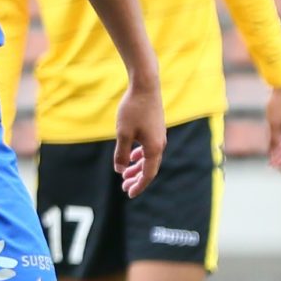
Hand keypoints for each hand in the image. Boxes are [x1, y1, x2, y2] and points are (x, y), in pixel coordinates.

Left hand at [112, 80, 165, 197]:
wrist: (145, 86)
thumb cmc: (133, 109)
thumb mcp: (123, 133)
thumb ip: (121, 153)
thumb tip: (120, 170)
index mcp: (154, 148)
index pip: (148, 174)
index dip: (138, 186)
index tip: (128, 194)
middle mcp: (160, 144)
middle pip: (149, 168)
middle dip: (137, 179)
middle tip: (124, 188)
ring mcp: (159, 136)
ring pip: (149, 158)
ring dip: (138, 168)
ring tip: (125, 175)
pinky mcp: (156, 129)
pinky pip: (149, 148)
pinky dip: (140, 156)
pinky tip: (132, 156)